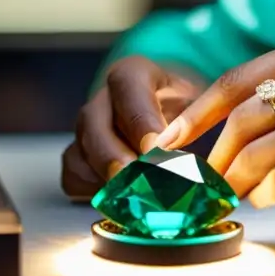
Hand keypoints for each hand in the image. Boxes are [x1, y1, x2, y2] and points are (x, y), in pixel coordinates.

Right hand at [60, 56, 201, 200]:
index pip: (128, 85)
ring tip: (135, 199)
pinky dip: (94, 191)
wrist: (173, 111)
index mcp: (134, 74)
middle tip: (137, 182)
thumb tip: (198, 161)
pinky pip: (75, 176)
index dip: (140, 118)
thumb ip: (197, 123)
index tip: (156, 148)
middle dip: (115, 157)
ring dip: (106, 179)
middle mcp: (104, 99)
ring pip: (81, 152)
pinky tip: (123, 201)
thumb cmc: (188, 105)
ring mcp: (87, 128)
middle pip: (95, 123)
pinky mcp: (79, 155)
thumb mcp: (200, 103)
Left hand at [153, 34, 274, 209]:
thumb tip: (233, 128)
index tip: (170, 140)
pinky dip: (267, 196)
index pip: (238, 80)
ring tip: (238, 193)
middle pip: (241, 119)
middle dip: (216, 157)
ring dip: (237, 182)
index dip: (196, 113)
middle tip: (209, 181)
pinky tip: (273, 198)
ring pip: (257, 154)